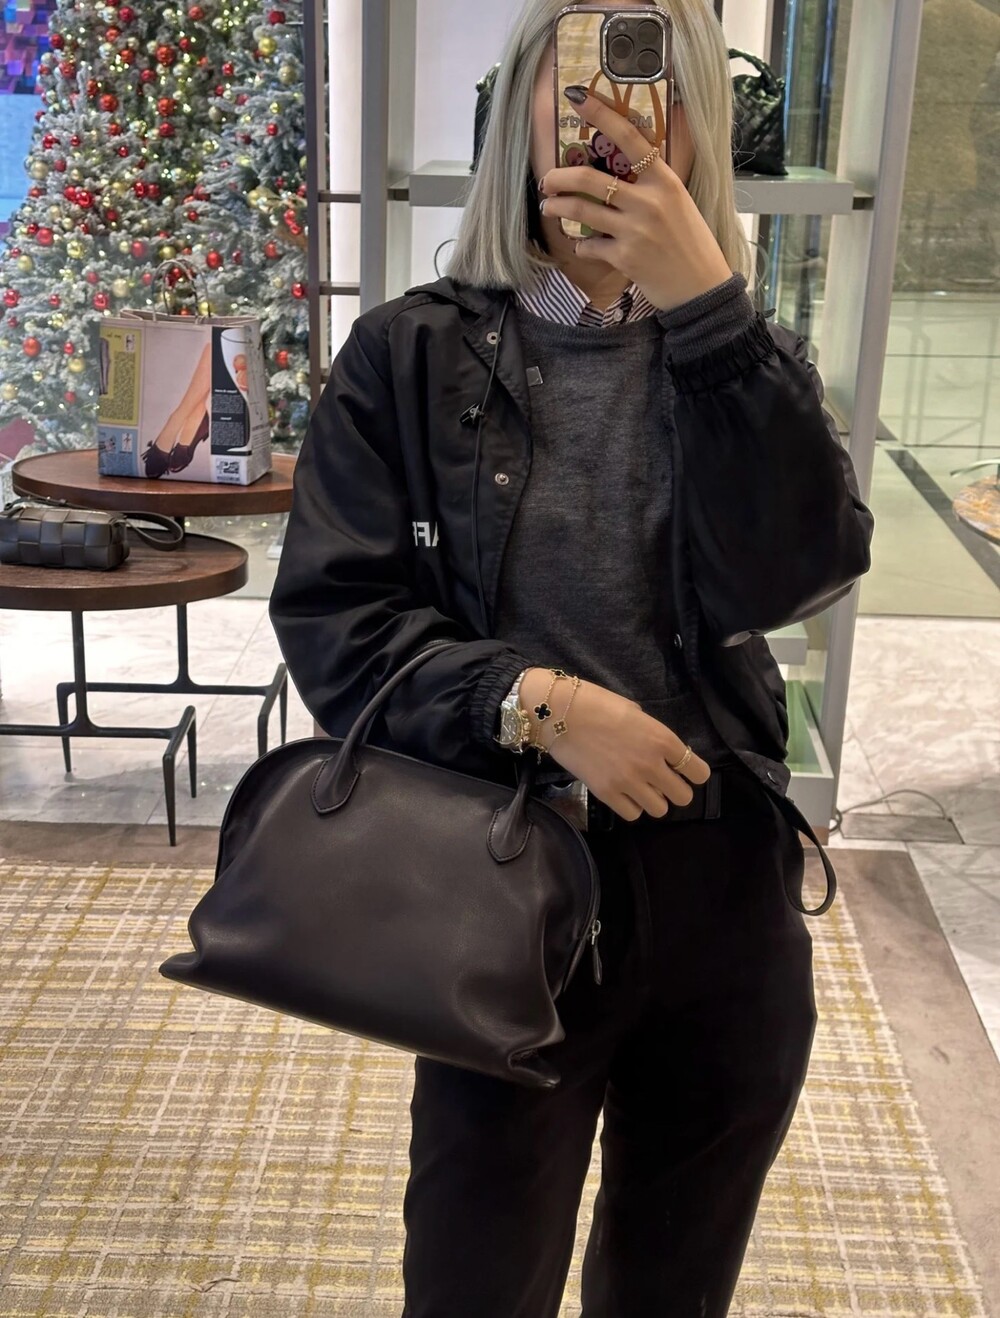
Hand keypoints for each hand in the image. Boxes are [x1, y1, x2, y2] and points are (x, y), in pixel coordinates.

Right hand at [520, 669, 710, 822]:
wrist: (559, 712)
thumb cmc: (598, 703)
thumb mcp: (636, 713)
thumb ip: (653, 736)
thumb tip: (661, 753)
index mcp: (662, 739)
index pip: (698, 772)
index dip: (693, 773)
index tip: (682, 770)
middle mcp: (651, 764)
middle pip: (683, 797)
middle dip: (675, 789)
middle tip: (661, 781)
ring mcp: (628, 781)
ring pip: (659, 810)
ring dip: (652, 799)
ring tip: (639, 787)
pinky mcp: (606, 793)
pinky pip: (633, 814)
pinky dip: (631, 806)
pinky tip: (623, 792)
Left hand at [538, 87, 733, 311]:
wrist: (701, 286)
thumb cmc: (690, 242)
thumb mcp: (678, 202)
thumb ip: (651, 185)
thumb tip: (619, 170)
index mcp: (664, 180)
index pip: (629, 136)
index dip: (600, 113)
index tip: (576, 97)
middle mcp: (648, 201)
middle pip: (591, 179)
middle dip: (560, 177)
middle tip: (546, 179)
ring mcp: (635, 230)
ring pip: (582, 211)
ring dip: (559, 208)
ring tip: (549, 206)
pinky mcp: (625, 257)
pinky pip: (589, 246)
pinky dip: (581, 245)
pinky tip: (582, 245)